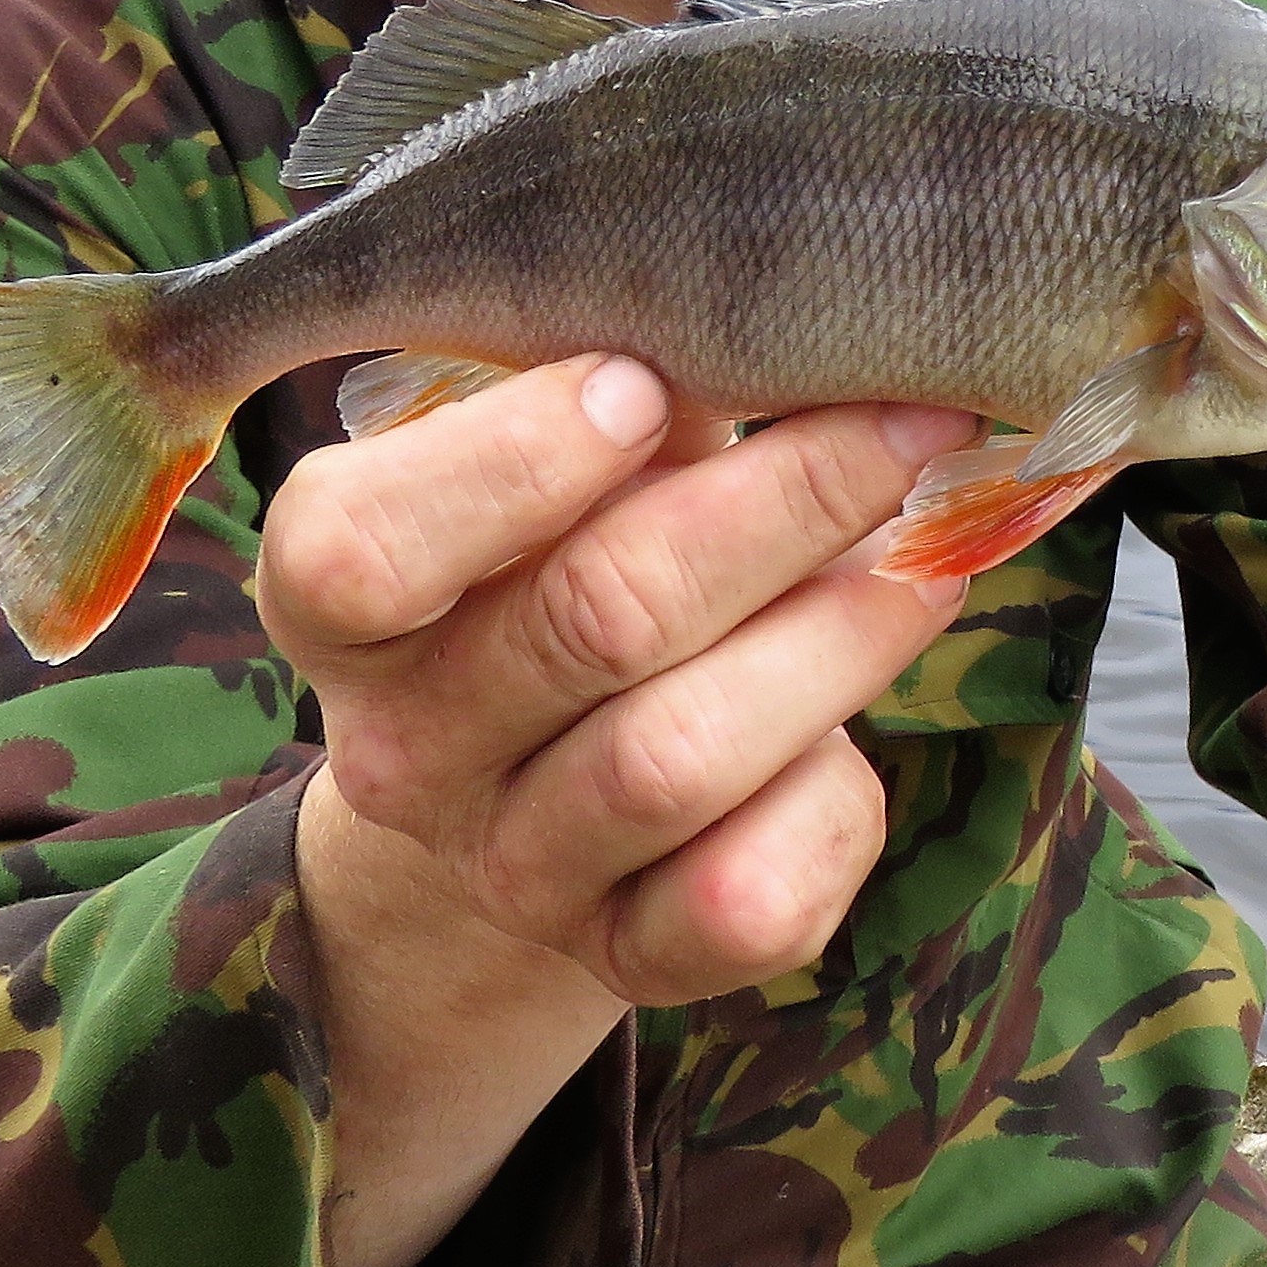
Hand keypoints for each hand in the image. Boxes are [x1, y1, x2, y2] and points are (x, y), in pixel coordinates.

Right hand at [263, 355, 972, 1266]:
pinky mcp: (627, 960)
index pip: (365, 550)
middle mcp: (403, 755)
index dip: (516, 459)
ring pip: (682, 759)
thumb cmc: (569, 555)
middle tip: (903, 423)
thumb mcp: (560, 457)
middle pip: (591, 624)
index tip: (646, 383)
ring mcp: (511, 873)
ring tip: (926, 556)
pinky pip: (747, 899)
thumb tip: (783, 305)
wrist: (540, 780)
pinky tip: (860, 728)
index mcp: (340, 605)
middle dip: (780, 504)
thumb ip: (622, 389)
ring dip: (836, 637)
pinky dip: (835, 801)